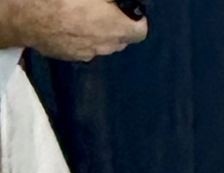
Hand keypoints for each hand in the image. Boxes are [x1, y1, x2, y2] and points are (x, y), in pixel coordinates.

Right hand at [0, 0, 148, 59]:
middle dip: (117, 25)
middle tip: (105, 9)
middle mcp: (105, 45)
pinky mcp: (71, 56)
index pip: (140, 30)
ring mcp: (88, 53)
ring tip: (85, 14)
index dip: (135, 19)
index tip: (127, 9)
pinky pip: (85, 47)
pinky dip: (83, 37)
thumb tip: (109, 2)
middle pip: (121, 39)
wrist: (23, 16)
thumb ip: (106, 0)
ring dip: (99, 32)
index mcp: (114, 26)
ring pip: (103, 44)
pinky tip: (69, 23)